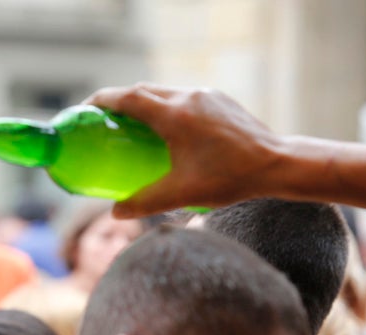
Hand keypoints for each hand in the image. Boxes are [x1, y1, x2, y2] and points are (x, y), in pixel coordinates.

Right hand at [82, 84, 281, 217]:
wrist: (278, 165)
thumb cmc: (230, 178)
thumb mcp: (181, 194)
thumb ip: (144, 203)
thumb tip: (115, 213)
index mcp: (174, 115)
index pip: (128, 97)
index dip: (103, 101)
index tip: (86, 110)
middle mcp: (188, 98)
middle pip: (143, 91)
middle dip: (119, 103)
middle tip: (104, 121)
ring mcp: (206, 96)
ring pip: (164, 93)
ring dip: (144, 105)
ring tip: (132, 127)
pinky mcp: (220, 101)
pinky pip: (183, 98)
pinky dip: (165, 108)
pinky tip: (166, 132)